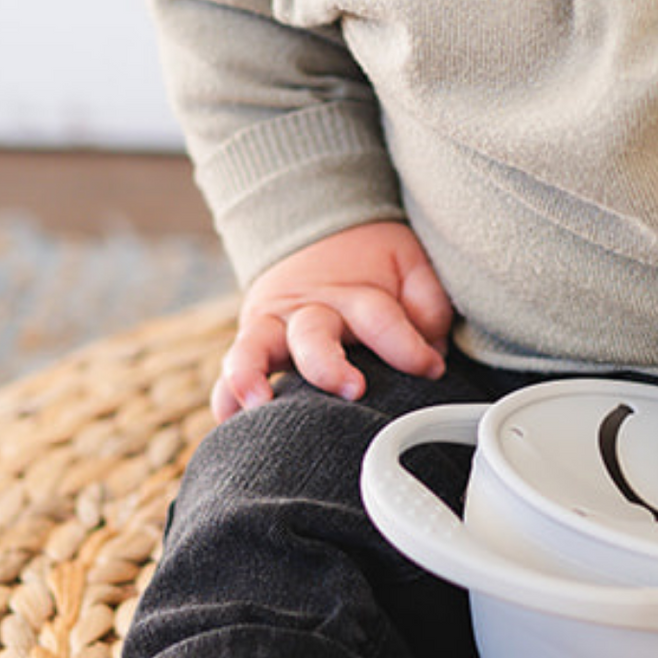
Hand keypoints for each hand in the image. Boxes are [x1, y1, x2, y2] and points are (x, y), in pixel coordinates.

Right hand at [212, 220, 453, 420]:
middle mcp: (308, 312)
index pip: (378, 318)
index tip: (433, 368)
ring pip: (255, 348)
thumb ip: (427, 302)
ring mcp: (273, 329)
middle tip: (353, 389)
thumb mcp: (410, 265)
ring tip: (257, 403)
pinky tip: (226, 420)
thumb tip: (432, 347)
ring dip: (252, 374)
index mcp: (354, 294)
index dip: (408, 346)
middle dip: (329, 365)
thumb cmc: (374, 266)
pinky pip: (231, 373)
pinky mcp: (252, 347)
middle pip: (313, 335)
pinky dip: (225, 396)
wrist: (322, 237)